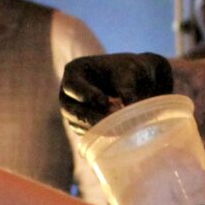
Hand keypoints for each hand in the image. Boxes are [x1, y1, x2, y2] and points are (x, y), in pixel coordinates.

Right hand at [59, 53, 174, 127]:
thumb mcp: (130, 72)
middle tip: (109, 120)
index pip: (72, 85)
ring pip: (76, 123)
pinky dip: (98, 133)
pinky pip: (84, 132)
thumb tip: (128, 102)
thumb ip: (126, 85)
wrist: (135, 82)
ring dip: (94, 126)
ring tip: (116, 126)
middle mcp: (68, 91)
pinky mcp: (81, 123)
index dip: (85, 94)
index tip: (104, 101)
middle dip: (88, 116)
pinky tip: (115, 131)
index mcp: (75, 70)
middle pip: (69, 108)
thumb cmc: (129, 71)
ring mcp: (73, 109)